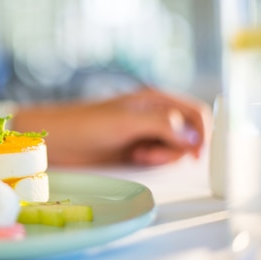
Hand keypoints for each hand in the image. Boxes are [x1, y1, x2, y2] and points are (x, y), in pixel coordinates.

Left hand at [13, 87, 210, 165]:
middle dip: (178, 146)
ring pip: (175, 147)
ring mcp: (145, 132)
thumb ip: (163, 126)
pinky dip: (154, 160)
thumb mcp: (127, 122)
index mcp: (155, 99)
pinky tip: (135, 157)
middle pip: (189, 133)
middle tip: (151, 153)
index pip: (196, 112)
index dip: (203, 132)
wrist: (57, 140)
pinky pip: (159, 157)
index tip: (195, 152)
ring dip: (164, 155)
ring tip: (139, 154)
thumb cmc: (86, 124)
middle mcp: (154, 114)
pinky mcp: (136, 148)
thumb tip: (194, 138)